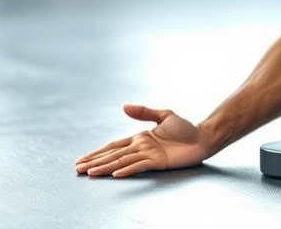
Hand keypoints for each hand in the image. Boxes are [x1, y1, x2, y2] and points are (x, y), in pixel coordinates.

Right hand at [74, 104, 210, 177]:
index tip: (83, 159)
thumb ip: (144, 112)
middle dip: (95, 162)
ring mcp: (148, 155)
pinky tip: (115, 174)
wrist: (202, 137)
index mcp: (139, 139)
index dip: (98, 152)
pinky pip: (139, 165)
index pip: (114, 146)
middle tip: (78, 169)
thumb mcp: (164, 115)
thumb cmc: (186, 129)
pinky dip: (126, 169)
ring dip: (105, 168)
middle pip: (113, 156)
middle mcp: (141, 148)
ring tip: (89, 173)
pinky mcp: (158, 161)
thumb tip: (124, 106)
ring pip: (122, 162)